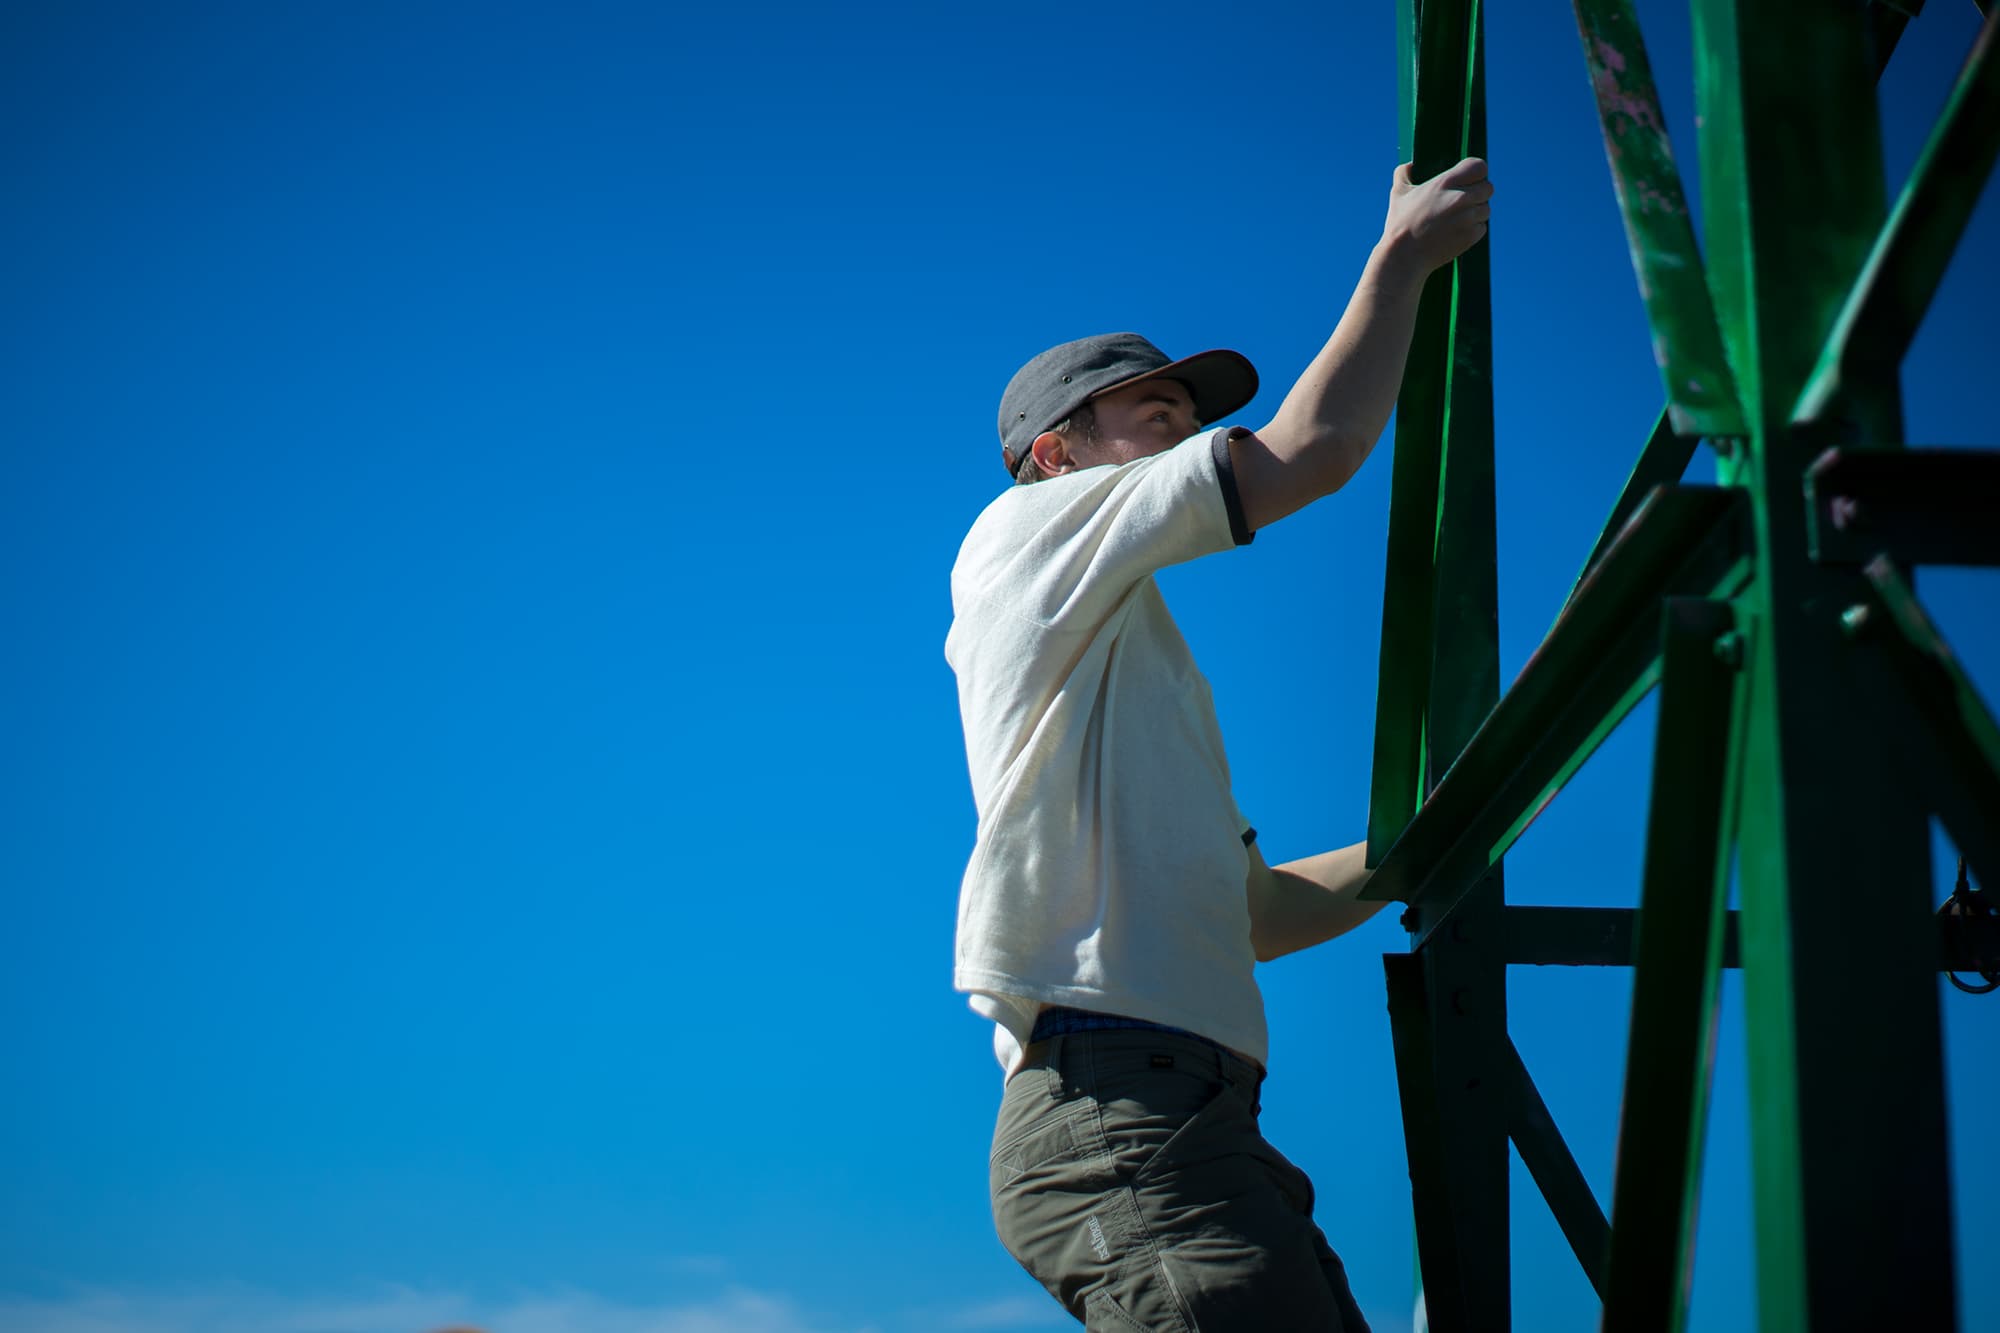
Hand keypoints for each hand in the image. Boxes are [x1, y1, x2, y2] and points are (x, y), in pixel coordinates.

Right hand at [1379, 156, 1492, 279]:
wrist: (1404, 257)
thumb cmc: (1400, 224)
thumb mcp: (1398, 193)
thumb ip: (1404, 173)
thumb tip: (1411, 166)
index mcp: (1445, 183)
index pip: (1479, 167)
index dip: (1476, 172)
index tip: (1469, 179)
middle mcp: (1461, 198)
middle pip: (1488, 187)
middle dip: (1478, 193)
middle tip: (1463, 200)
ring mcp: (1468, 219)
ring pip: (1486, 209)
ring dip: (1476, 212)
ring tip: (1458, 218)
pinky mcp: (1470, 236)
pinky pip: (1482, 227)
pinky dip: (1473, 229)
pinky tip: (1456, 231)